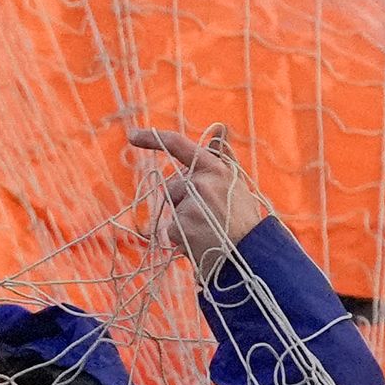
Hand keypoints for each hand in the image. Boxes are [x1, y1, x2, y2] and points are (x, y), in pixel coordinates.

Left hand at [130, 124, 272, 259]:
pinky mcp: (182, 226)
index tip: (132, 134)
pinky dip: (181, 237)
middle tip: (210, 217)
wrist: (252, 255)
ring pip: (173, 209)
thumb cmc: (244, 218)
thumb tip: (219, 129)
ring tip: (208, 231)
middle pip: (173, 187)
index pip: (178, 145)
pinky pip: (171, 229)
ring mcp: (191, 204)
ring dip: (184, 220)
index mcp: (216, 168)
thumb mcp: (236, 183)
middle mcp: (202, 182)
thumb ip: (223, 157)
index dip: (153, 138)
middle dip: (183, 201)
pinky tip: (201, 242)